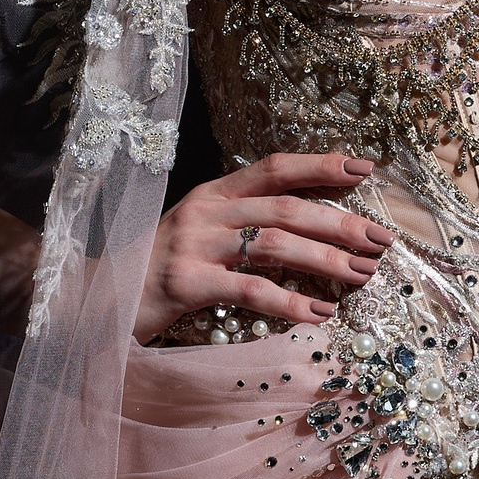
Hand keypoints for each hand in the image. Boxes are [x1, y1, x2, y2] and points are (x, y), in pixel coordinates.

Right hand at [135, 152, 394, 342]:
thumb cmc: (159, 268)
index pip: (274, 167)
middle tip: (380, 240)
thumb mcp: (201, 232)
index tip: (364, 169)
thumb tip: (312, 230)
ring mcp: (194, 246)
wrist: (98, 297)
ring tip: (361, 276)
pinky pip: (250, 290)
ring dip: (326, 260)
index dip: (321, 165)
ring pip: (275, 245)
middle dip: (340, 222)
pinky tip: (319, 313)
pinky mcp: (187, 284)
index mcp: (214, 193)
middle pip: (286, 208)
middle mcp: (206, 211)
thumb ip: (245, 223)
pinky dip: (290, 302)